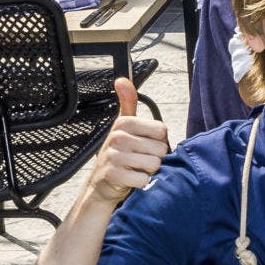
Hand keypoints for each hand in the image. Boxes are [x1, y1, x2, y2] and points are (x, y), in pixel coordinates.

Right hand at [87, 78, 168, 207]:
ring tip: (136, 168)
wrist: (102, 185)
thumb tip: (121, 80)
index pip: (162, 131)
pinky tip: (132, 179)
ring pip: (154, 164)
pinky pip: (144, 179)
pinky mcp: (113, 175)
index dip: (158, 141)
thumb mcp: (124, 127)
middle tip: (139, 159)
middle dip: (155, 157)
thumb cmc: (120, 153)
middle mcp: (117, 137)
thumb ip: (128, 103)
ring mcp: (114, 157)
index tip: (144, 144)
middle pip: (160, 148)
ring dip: (149, 171)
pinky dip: (142, 182)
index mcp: (124, 123)